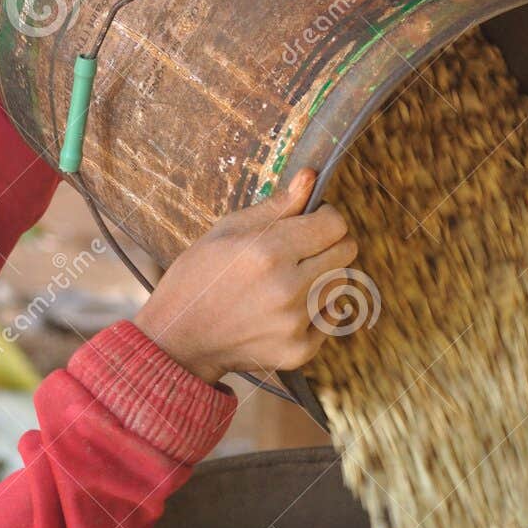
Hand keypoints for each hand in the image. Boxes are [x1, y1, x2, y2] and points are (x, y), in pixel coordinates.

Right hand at [133, 170, 357, 383]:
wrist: (181, 338)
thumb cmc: (200, 276)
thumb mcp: (228, 230)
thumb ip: (276, 206)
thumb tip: (310, 177)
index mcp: (268, 251)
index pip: (335, 224)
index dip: (326, 217)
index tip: (312, 220)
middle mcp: (287, 288)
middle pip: (346, 252)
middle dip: (329, 244)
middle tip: (303, 249)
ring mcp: (296, 323)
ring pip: (340, 284)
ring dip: (321, 277)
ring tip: (288, 281)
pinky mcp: (300, 350)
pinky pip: (330, 318)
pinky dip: (315, 311)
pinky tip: (286, 309)